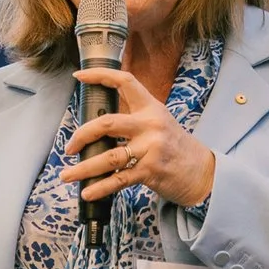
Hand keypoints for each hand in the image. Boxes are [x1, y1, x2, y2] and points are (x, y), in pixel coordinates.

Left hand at [61, 69, 216, 207]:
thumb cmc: (175, 147)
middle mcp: (151, 125)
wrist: (201, 171)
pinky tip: (87, 192)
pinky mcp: (150, 171)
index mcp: (151, 108)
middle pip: (107, 123)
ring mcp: (151, 149)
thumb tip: (99, 118)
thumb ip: (134, 115)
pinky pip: (119, 179)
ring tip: (67, 175)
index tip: (79, 77)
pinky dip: (100, 187)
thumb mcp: (159, 122)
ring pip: (109, 157)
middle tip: (70, 147)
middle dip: (82, 135)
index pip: (125, 82)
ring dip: (84, 168)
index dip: (100, 76)